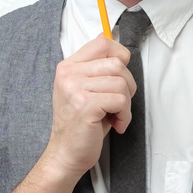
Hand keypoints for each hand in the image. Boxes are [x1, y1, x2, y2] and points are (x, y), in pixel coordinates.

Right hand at [44, 33, 135, 177]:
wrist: (65, 154)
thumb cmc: (79, 124)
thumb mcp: (84, 89)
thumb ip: (96, 67)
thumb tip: (107, 38)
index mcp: (68, 67)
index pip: (102, 42)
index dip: (120, 55)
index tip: (121, 73)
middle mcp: (69, 74)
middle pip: (117, 64)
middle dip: (127, 85)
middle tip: (119, 103)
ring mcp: (75, 88)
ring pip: (121, 83)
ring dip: (126, 103)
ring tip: (115, 115)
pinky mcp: (85, 105)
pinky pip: (120, 101)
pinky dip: (125, 115)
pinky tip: (115, 124)